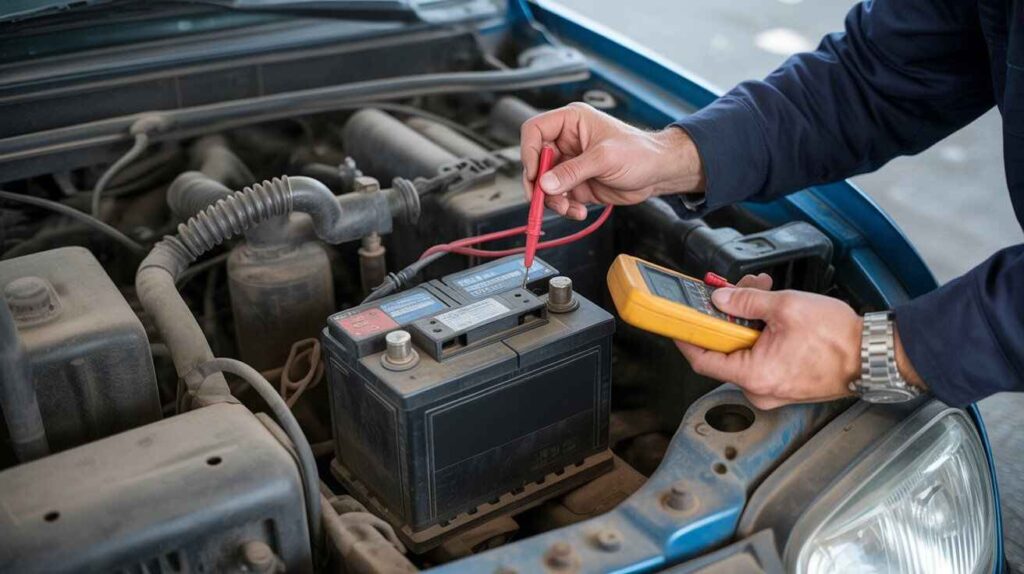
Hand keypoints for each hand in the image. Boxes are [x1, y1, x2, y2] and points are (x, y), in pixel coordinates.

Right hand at [520, 102, 704, 219]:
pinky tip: (578, 211)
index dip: (529, 152)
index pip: (535, 131)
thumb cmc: (639, 152)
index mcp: (571, 122)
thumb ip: (573, 171)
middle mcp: (566, 142)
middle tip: (544, 198)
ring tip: (568, 207)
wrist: (658, 173)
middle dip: (539, 184)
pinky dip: (564, 208)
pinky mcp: (576, 184)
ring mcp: (570, 164)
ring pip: (544, 184)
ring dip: (552, 200)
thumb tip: (546, 183)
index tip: (534, 174)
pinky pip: (558, 198)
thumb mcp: (604, 158)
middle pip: (535, 162)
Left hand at [675, 274, 861, 409]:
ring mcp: (774, 390)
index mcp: (753, 375)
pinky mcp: (786, 385)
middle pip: (726, 350)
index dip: (687, 338)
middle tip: (738, 289)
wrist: (875, 355)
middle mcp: (760, 390)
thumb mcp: (784, 306)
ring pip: (746, 351)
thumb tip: (720, 298)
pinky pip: (763, 359)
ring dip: (750, 319)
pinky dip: (764, 335)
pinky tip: (774, 312)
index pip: (703, 360)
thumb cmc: (837, 337)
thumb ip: (745, 300)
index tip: (677, 323)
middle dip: (729, 314)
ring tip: (764, 292)